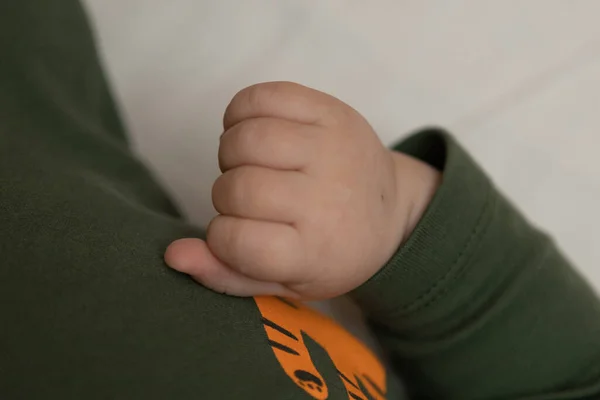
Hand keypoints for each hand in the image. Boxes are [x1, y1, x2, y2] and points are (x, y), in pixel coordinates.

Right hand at [165, 82, 439, 299]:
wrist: (387, 211)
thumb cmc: (327, 251)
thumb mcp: (283, 282)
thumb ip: (227, 275)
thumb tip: (173, 254)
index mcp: (316, 251)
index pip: (235, 240)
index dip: (222, 237)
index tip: (240, 235)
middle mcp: (328, 200)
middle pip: (237, 187)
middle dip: (227, 194)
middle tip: (249, 199)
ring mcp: (332, 150)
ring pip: (245, 139)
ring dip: (231, 153)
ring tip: (251, 164)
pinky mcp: (332, 112)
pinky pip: (262, 95)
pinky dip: (241, 112)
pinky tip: (253, 129)